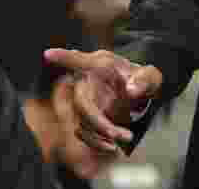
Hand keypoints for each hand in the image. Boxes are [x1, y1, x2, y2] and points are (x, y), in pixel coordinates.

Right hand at [44, 48, 162, 153]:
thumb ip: (144, 80)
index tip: (48, 53)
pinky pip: (83, 131)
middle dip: (98, 122)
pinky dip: (96, 141)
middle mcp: (86, 80)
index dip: (63, 57)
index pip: (80, 60)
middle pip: (81, 103)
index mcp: (100, 64)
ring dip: (100, 135)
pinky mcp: (84, 115)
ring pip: (80, 121)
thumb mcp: (150, 77)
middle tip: (119, 135)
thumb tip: (132, 90)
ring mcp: (84, 98)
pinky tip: (112, 145)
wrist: (138, 92)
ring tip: (126, 138)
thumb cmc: (142, 79)